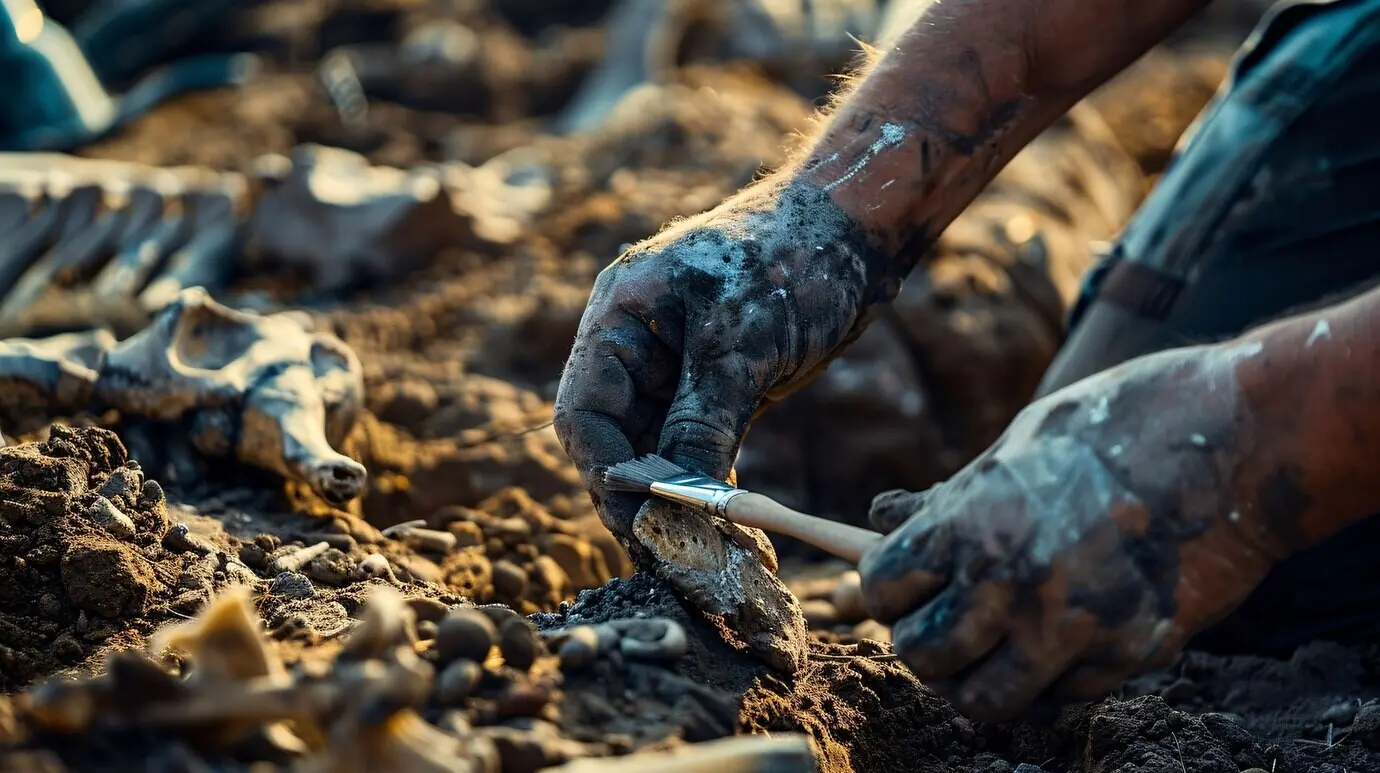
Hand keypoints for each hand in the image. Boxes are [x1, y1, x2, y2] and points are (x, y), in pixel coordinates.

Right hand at [554, 177, 894, 556]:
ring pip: (654, 449)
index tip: (640, 522)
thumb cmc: (792, 260)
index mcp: (620, 315)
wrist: (857, 226)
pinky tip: (727, 523)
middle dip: (636, 495)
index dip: (604, 471)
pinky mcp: (716, 386)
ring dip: (672, 498)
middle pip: (613, 438)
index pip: (584, 411)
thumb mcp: (742, 342)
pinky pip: (695, 446)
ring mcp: (675, 367)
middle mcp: (637, 344)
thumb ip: (700, 419)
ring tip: (698, 551)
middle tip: (668, 553)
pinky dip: (705, 483)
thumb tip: (675, 498)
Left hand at [858, 344, 1293, 721]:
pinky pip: (1062, 696)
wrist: (1233, 437)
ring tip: (994, 650)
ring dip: (978, 680)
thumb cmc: (1114, 426)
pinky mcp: (1131, 652)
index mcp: (971, 522)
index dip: (888, 590)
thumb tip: (884, 521)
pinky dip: (1053, 679)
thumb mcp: (1015, 447)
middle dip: (927, 644)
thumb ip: (952, 501)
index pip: (882, 588)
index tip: (906, 587)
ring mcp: (1073, 626)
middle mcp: (1012, 582)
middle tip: (946, 625)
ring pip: (984, 702)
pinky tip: (1065, 639)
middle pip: (922, 656)